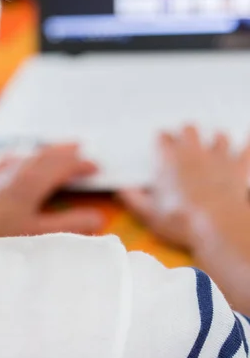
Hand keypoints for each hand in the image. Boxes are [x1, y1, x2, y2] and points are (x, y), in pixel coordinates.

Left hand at [0, 144, 104, 236]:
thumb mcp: (39, 235)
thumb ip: (70, 226)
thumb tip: (100, 219)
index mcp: (31, 182)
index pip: (62, 166)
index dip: (80, 165)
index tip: (97, 167)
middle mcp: (16, 174)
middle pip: (45, 156)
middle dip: (64, 152)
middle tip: (81, 148)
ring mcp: (0, 178)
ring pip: (28, 157)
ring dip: (45, 152)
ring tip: (56, 148)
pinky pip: (10, 162)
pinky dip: (22, 158)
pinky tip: (17, 160)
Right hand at [121, 126, 249, 249]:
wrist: (217, 228)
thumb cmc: (182, 221)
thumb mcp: (149, 214)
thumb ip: (133, 199)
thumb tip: (121, 190)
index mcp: (170, 160)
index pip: (163, 139)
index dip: (161, 140)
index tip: (161, 143)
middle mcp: (193, 153)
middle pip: (189, 129)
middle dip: (187, 132)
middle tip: (185, 140)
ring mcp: (218, 158)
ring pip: (219, 136)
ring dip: (217, 139)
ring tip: (215, 144)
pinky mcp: (238, 168)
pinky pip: (246, 149)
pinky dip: (248, 144)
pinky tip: (248, 140)